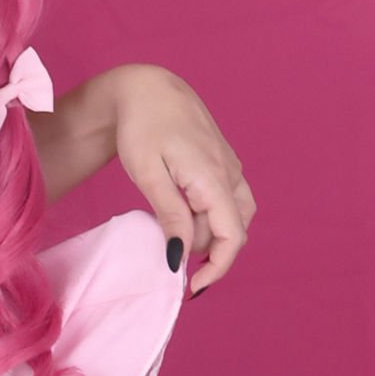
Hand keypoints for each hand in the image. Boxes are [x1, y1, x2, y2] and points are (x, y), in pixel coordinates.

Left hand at [106, 64, 255, 296]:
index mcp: (213, 177)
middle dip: (202, 248)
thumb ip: (170, 216)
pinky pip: (226, 201)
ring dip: (207, 232)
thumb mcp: (148, 174)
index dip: (216, 268)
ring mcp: (231, 167)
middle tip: (165, 244)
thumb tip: (181, 257)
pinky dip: (207, 216)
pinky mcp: (225, 164)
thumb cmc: (141, 127)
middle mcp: (231, 173)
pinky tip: (181, 209)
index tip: (190, 287)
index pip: (232, 237)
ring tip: (173, 229)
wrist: (146, 88)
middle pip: (232, 231)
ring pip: (233, 217)